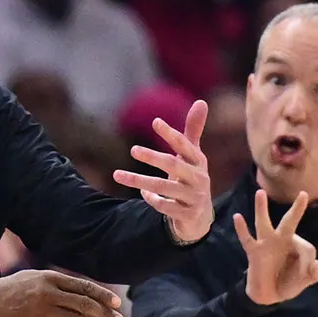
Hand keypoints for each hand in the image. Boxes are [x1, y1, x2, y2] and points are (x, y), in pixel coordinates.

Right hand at [0, 269, 123, 316]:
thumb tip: (80, 293)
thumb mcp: (33, 279)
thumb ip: (55, 284)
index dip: (102, 295)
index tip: (116, 303)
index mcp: (49, 278)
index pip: (83, 286)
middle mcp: (48, 292)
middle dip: (104, 313)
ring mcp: (41, 310)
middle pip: (84, 303)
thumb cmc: (9, 290)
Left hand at [113, 100, 214, 243]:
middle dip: (153, 157)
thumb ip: (192, 131)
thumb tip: (201, 101)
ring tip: (117, 175)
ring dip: (139, 180)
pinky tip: (143, 193)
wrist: (200, 215)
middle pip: (173, 165)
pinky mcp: (187, 214)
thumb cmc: (191, 178)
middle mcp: (198, 178)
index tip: (155, 122)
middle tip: (132, 149)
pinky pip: (165, 206)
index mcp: (198, 161)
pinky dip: (152, 199)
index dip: (171, 134)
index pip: (185, 145)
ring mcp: (194, 197)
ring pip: (164, 187)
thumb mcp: (192, 156)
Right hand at [234, 189, 317, 305]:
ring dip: (261, 209)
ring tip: (260, 193)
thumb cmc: (288, 282)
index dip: (309, 263)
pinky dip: (241, 229)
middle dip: (297, 209)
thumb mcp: (305, 279)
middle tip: (303, 194)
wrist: (269, 295)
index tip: (307, 274)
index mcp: (296, 245)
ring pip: (264, 224)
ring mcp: (266, 245)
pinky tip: (237, 217)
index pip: (306, 248)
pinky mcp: (254, 253)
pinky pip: (247, 239)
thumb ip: (317, 273)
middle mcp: (281, 241)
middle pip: (290, 222)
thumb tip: (317, 265)